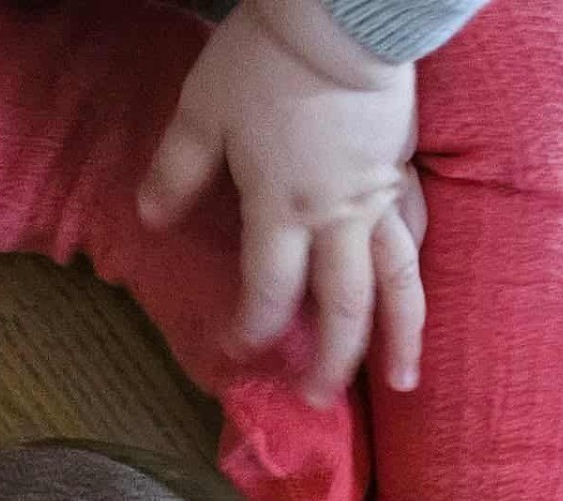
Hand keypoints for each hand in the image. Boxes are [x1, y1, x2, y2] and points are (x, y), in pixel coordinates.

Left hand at [138, 0, 424, 404]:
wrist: (342, 18)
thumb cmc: (268, 60)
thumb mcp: (204, 109)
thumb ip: (177, 169)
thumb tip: (148, 220)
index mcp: (283, 208)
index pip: (269, 290)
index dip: (253, 328)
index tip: (238, 350)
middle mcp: (337, 221)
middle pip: (342, 309)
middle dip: (333, 362)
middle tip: (320, 400)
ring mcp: (378, 204)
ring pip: (397, 288)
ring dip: (400, 341)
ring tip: (403, 382)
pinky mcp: (402, 178)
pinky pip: (413, 238)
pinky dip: (413, 272)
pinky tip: (413, 297)